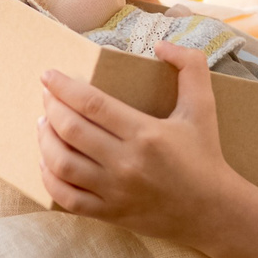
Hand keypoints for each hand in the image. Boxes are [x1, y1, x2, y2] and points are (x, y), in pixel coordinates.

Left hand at [36, 45, 240, 244]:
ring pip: (62, 164)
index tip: (48, 75)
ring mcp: (115, 191)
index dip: (63, 87)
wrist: (213, 212)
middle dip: (51, 107)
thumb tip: (162, 44)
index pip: (92, 104)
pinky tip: (47, 162)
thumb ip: (191, 67)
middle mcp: (126, 163)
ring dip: (45, 140)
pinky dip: (49, 179)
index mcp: (145, 133)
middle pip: (71, 130)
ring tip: (44, 124)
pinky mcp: (109, 213)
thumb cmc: (205, 156)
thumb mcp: (203, 107)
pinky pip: (67, 198)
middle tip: (46, 95)